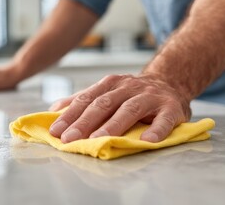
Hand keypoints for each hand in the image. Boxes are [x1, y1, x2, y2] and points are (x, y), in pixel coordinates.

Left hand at [48, 74, 191, 142]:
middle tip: (69, 139)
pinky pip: (164, 119)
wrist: (169, 82)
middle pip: (104, 104)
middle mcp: (128, 87)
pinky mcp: (171, 107)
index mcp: (110, 84)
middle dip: (84, 122)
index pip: (86, 99)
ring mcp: (150, 96)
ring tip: (98, 140)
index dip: (70, 115)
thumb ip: (82, 100)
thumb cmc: (132, 93)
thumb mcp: (107, 91)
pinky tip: (147, 141)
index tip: (55, 131)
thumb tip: (53, 111)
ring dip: (113, 126)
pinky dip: (156, 130)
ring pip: (129, 110)